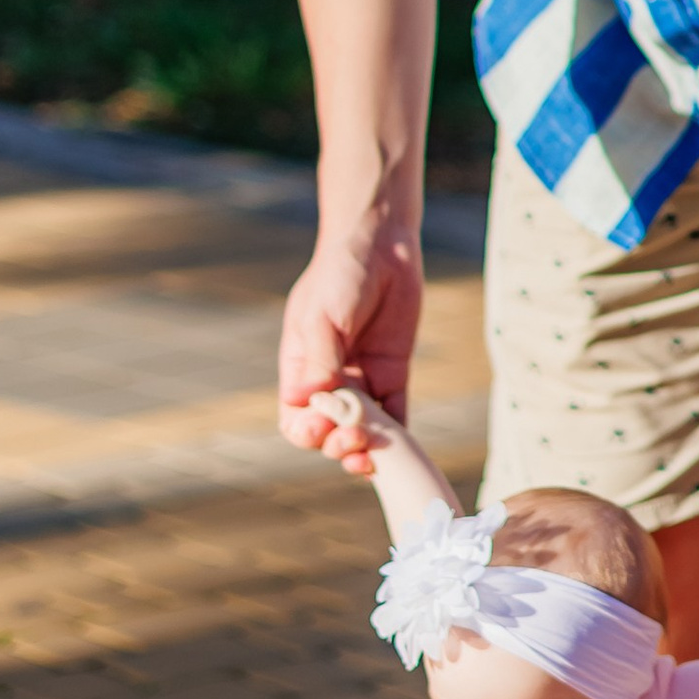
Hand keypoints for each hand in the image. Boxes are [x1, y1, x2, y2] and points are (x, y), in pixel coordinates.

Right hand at [278, 218, 422, 446]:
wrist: (380, 246)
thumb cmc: (339, 276)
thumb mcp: (322, 317)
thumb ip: (319, 360)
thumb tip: (305, 402)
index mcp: (303, 369)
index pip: (296, 417)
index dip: (306, 432)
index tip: (320, 428)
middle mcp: (331, 381)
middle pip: (328, 432)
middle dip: (337, 445)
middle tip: (354, 440)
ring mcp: (363, 380)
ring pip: (362, 430)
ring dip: (365, 448)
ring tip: (371, 452)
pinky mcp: (393, 374)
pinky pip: (395, 413)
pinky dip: (397, 435)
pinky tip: (402, 447)